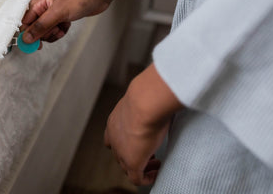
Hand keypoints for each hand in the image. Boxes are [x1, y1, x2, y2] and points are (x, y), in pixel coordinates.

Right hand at [21, 0, 148, 43]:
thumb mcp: (58, 14)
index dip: (29, 35)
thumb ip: (40, 27)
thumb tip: (26, 38)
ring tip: (62, 27)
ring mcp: (52, 12)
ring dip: (54, 33)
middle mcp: (42, 7)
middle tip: (55, 30)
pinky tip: (67, 26)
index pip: (25, 23)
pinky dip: (61, 31)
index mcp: (37, 2)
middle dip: (45, 33)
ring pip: (46, 31)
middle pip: (35, 29)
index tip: (35, 45)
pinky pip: (55, 30)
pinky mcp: (61, 16)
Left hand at [104, 64, 183, 185]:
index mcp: (114, 121)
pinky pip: (137, 178)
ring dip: (142, 167)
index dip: (124, 143)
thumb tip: (161, 93)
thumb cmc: (148, 95)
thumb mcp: (144, 99)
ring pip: (127, 167)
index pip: (112, 137)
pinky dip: (147, 178)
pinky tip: (158, 171)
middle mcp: (114, 137)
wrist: (144, 101)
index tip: (141, 141)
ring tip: (156, 163)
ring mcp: (121, 151)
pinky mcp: (132, 162)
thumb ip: (148, 100)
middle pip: (119, 154)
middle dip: (135, 155)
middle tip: (152, 153)